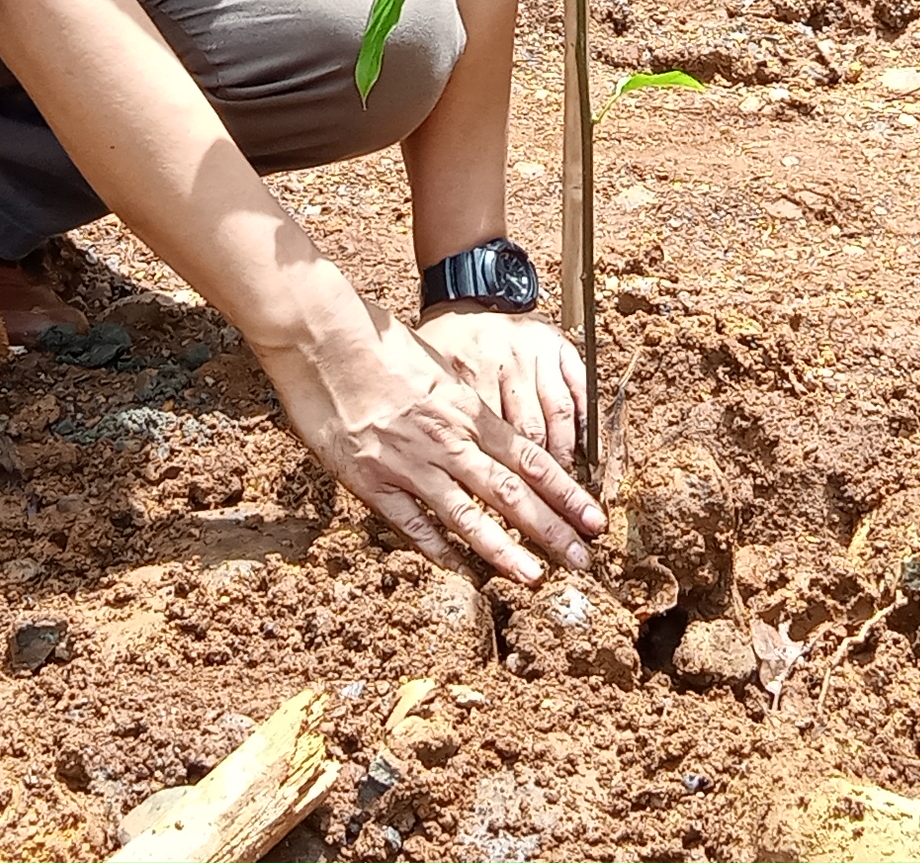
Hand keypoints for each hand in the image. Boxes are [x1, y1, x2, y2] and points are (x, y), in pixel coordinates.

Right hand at [266, 308, 598, 583]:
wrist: (325, 342)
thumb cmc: (381, 346)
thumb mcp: (438, 369)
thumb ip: (465, 407)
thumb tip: (494, 435)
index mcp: (469, 412)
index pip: (533, 461)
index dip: (567, 495)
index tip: (594, 520)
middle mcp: (448, 441)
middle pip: (512, 494)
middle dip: (552, 531)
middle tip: (583, 561)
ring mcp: (411, 465)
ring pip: (468, 517)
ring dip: (505, 551)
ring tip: (535, 577)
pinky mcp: (373, 481)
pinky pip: (413, 524)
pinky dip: (438, 549)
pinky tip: (459, 568)